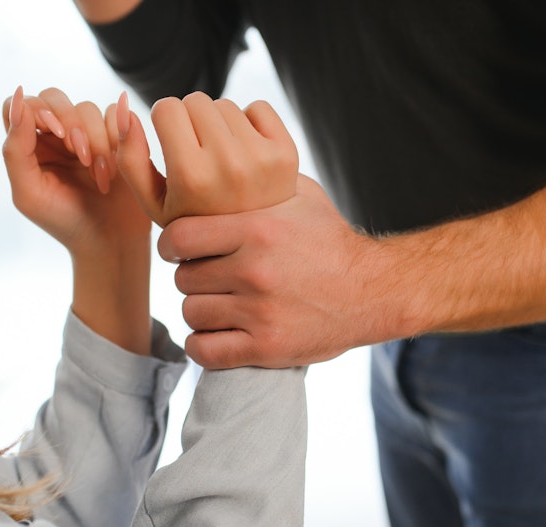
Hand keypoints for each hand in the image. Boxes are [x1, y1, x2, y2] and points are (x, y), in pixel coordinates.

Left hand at [1, 86, 150, 260]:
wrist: (110, 240)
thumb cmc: (64, 221)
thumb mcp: (29, 193)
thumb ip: (15, 150)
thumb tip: (18, 101)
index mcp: (29, 145)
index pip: (23, 104)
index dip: (38, 109)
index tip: (55, 133)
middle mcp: (55, 135)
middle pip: (55, 97)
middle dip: (71, 123)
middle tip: (82, 156)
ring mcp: (86, 134)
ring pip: (88, 108)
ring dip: (96, 142)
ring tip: (101, 178)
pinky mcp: (116, 137)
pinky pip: (116, 114)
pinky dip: (117, 139)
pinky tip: (116, 170)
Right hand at [116, 91, 297, 226]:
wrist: (255, 247)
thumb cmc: (196, 221)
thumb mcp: (154, 203)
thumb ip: (130, 158)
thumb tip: (123, 107)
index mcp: (191, 177)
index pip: (166, 107)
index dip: (165, 122)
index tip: (172, 142)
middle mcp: (228, 165)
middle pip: (195, 100)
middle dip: (191, 119)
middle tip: (198, 151)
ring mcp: (261, 158)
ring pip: (225, 104)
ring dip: (219, 122)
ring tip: (222, 156)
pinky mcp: (286, 152)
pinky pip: (258, 107)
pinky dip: (250, 122)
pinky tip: (246, 152)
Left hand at [156, 175, 387, 368]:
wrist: (374, 291)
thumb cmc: (330, 240)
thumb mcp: (299, 196)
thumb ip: (256, 181)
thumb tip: (217, 157)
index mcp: (258, 230)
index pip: (180, 236)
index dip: (171, 244)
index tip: (177, 249)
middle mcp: (255, 270)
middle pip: (184, 277)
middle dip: (191, 277)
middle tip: (208, 278)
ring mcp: (260, 312)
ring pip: (192, 313)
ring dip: (200, 310)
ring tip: (217, 305)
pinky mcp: (266, 347)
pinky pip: (205, 351)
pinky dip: (203, 345)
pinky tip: (216, 334)